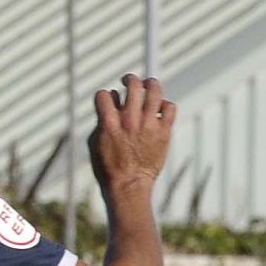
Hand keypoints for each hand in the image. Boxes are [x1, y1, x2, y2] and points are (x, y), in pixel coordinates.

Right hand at [88, 74, 175, 199]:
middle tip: (129, 80)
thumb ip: (101, 124)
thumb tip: (109, 110)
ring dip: (150, 84)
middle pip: (132, 86)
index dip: (104, 95)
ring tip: (148, 84)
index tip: (107, 100)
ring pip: (154, 91)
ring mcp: (148, 125)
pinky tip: (159, 109)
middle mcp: (129, 121)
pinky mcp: (164, 131)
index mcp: (108, 124)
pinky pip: (170, 107)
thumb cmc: (108, 168)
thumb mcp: (95, 145)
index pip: (105, 95)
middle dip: (130, 79)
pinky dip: (165, 105)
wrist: (129, 185)